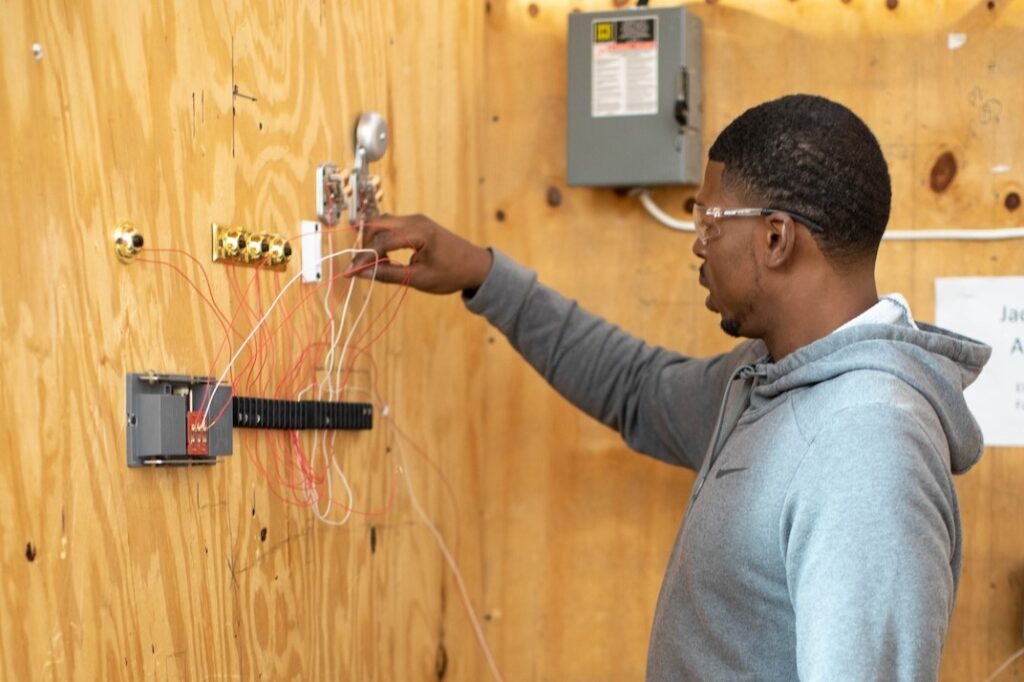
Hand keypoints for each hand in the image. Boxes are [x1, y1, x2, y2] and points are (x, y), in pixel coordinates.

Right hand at [347, 214, 492, 293]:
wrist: (476, 266)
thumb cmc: (452, 273)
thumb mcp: (419, 279)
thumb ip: (388, 274)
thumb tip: (362, 273)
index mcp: (419, 232)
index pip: (382, 241)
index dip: (364, 258)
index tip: (351, 273)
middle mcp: (416, 220)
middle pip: (377, 224)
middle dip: (365, 245)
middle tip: (361, 267)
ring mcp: (416, 219)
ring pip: (382, 223)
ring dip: (373, 241)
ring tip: (374, 263)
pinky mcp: (416, 224)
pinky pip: (392, 226)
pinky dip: (383, 239)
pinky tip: (384, 257)